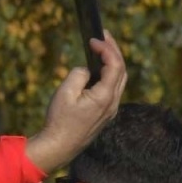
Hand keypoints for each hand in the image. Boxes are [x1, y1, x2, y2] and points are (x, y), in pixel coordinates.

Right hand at [24, 31, 127, 173]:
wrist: (59, 146)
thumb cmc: (59, 121)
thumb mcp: (65, 93)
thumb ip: (79, 74)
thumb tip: (87, 70)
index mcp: (105, 96)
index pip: (115, 65)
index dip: (107, 48)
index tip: (93, 39)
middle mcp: (113, 103)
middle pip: (122, 71)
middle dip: (114, 51)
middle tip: (103, 36)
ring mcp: (111, 109)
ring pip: (120, 80)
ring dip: (113, 62)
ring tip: (102, 49)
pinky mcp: (105, 114)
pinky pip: (113, 89)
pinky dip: (109, 74)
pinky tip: (99, 69)